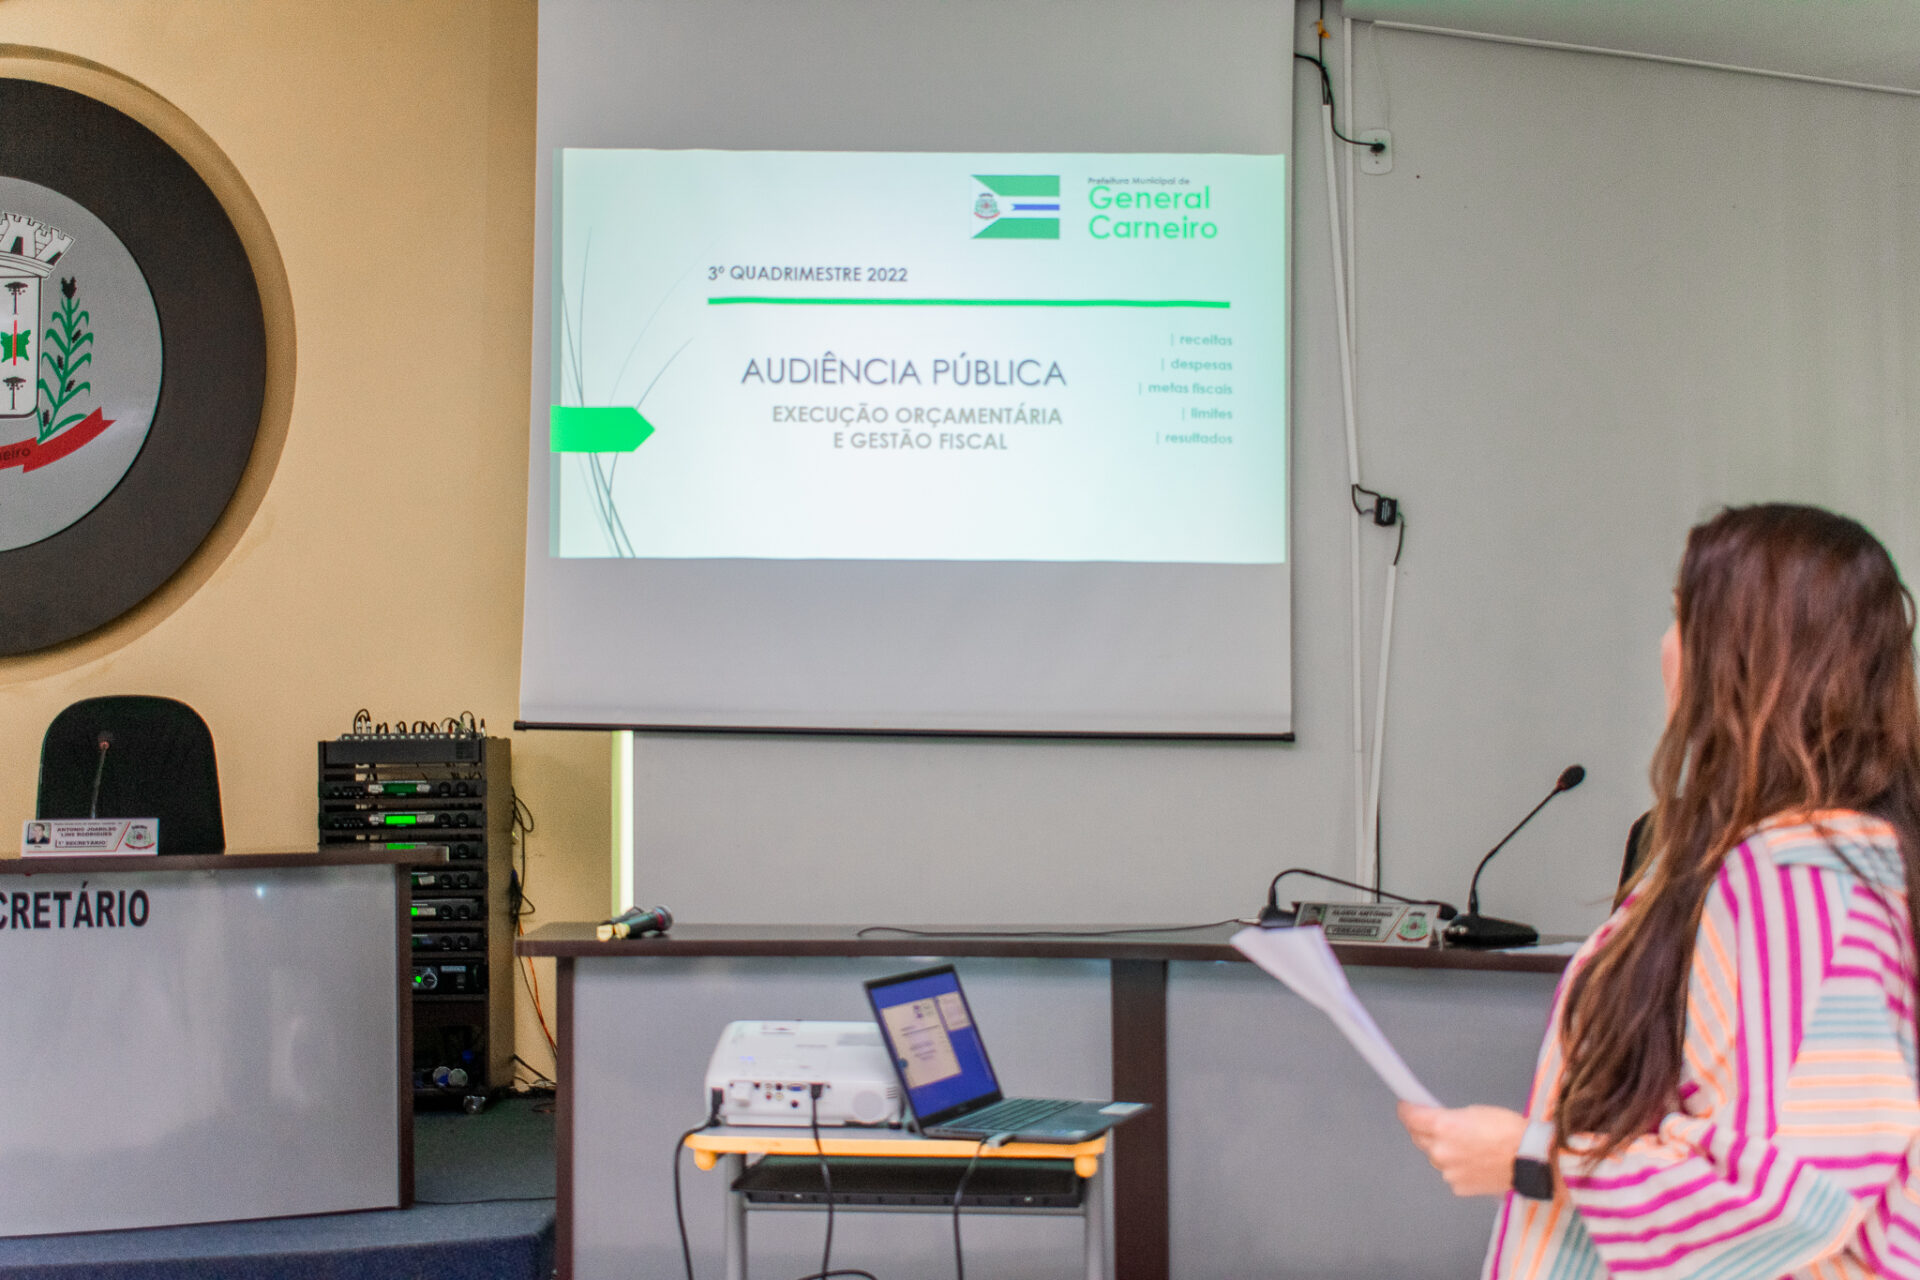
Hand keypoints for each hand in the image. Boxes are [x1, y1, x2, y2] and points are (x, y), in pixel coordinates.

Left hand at [1398, 1102, 1530, 1196]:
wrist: (1531, 1159)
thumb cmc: (1509, 1131)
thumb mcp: (1474, 1112)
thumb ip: (1448, 1118)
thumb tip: (1435, 1120)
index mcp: (1443, 1127)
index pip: (1410, 1117)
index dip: (1407, 1110)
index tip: (1407, 1107)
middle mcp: (1440, 1151)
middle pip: (1418, 1138)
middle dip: (1425, 1130)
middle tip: (1441, 1126)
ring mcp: (1448, 1171)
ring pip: (1435, 1157)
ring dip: (1443, 1150)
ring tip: (1467, 1147)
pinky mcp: (1458, 1187)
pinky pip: (1450, 1173)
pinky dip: (1457, 1167)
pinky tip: (1474, 1162)